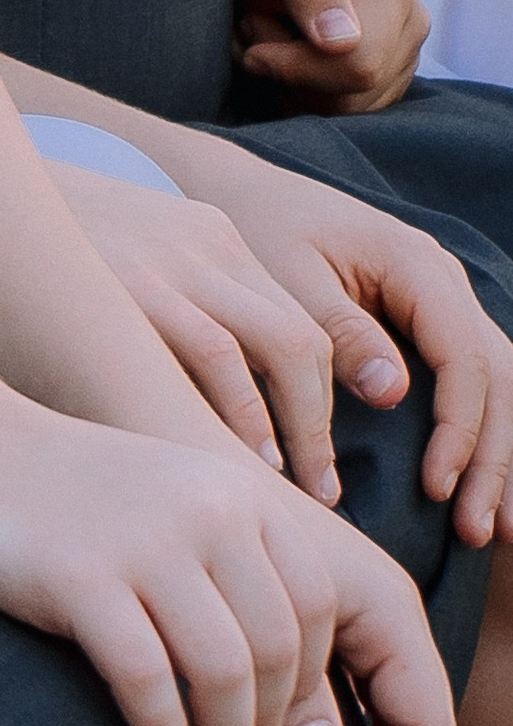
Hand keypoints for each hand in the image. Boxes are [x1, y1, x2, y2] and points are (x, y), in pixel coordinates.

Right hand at [0, 409, 452, 725]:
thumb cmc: (73, 496)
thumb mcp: (178, 504)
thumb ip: (239, 568)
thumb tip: (297, 683)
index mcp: (239, 493)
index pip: (316, 606)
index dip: (310, 680)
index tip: (284, 725)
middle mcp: (206, 511)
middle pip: (277, 646)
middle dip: (273, 724)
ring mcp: (144, 543)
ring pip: (222, 670)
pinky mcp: (82, 579)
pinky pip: (147, 679)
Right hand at [47, 160, 405, 502]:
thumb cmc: (32, 243)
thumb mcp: (120, 254)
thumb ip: (163, 306)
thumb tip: (197, 404)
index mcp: (209, 235)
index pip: (299, 321)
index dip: (317, 400)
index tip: (312, 459)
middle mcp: (204, 244)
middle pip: (302, 337)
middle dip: (317, 422)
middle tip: (319, 489)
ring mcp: (172, 262)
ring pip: (276, 345)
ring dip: (291, 427)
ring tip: (287, 486)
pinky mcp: (133, 283)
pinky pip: (212, 353)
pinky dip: (236, 411)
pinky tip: (228, 456)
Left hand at [167, 141, 512, 547]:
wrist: (239, 194)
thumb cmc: (257, 232)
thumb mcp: (286, 277)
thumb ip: (338, 331)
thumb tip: (394, 393)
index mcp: (417, 265)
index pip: (465, 357)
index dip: (459, 427)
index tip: (436, 487)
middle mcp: (443, 282)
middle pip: (499, 378)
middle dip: (495, 459)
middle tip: (478, 532)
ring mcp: (441, 302)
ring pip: (497, 385)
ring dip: (497, 458)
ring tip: (491, 531)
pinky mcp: (425, 324)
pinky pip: (471, 382)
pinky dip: (480, 437)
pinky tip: (475, 488)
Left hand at [236, 0, 427, 109]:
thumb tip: (341, 45)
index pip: (360, 65)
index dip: (297, 69)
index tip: (253, 49)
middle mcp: (410, 26)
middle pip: (349, 96)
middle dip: (286, 75)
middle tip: (253, 30)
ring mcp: (403, 58)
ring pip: (340, 112)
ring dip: (285, 85)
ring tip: (264, 37)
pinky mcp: (384, 83)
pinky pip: (338, 115)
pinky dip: (296, 95)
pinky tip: (279, 58)